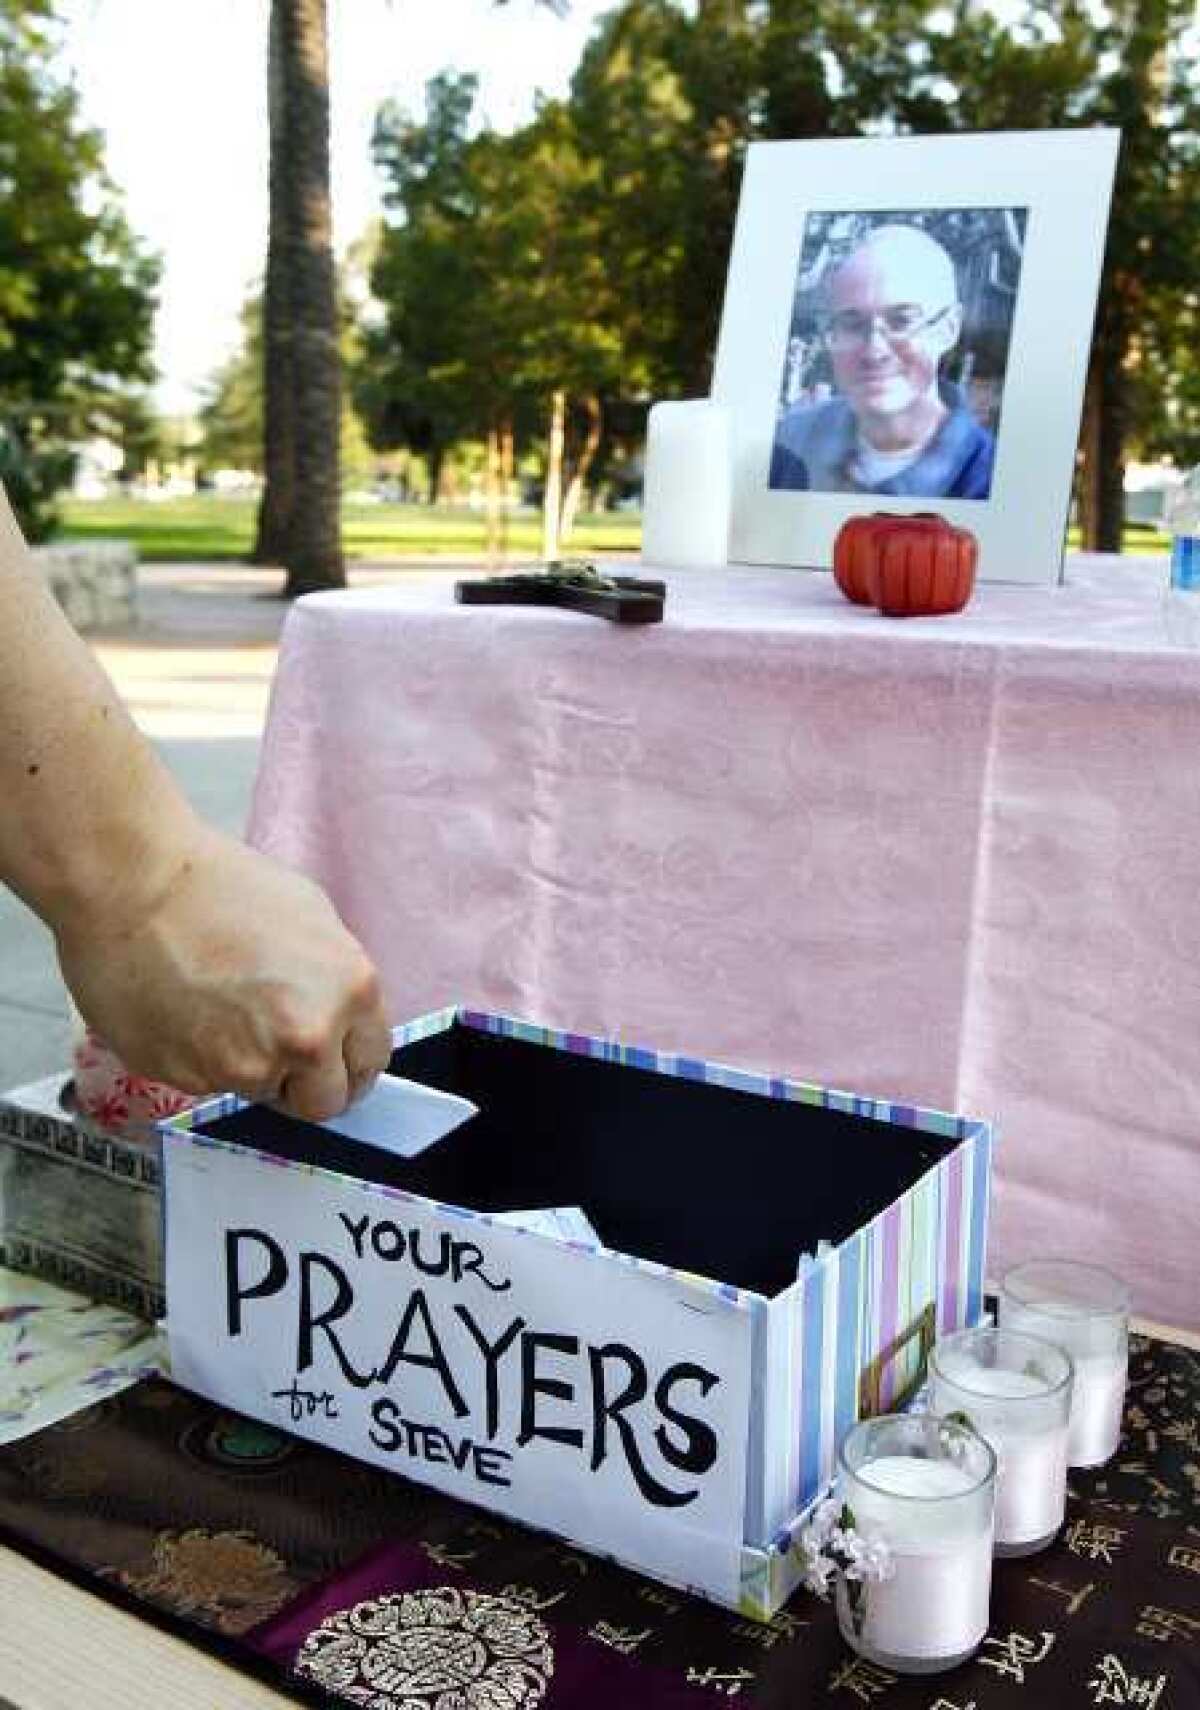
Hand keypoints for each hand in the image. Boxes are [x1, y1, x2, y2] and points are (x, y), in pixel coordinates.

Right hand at [57, 825, 391, 1120]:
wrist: (131, 884)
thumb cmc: (216, 884)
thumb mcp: (310, 916)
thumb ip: (335, 983)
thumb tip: (340, 1021)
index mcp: (351, 992)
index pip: (369, 1064)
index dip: (347, 1061)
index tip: (331, 1060)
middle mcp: (307, 1038)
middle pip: (323, 1102)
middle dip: (305, 1083)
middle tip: (277, 1047)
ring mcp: (247, 1066)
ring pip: (263, 1092)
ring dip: (249, 1067)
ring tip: (218, 1009)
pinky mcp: (191, 1079)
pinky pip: (210, 1084)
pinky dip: (203, 1060)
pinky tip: (187, 1013)